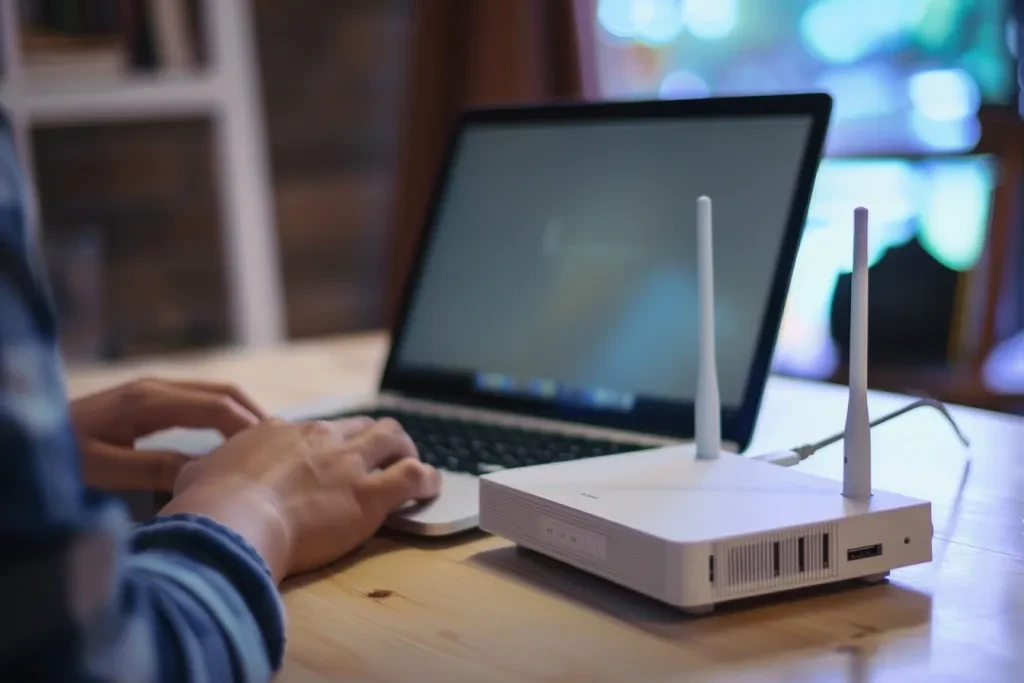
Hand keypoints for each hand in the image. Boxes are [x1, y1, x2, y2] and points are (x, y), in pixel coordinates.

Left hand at [71, 378, 266, 491]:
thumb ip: (152, 468)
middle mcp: (155, 388)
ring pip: (213, 394)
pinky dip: (223, 416)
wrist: (20, 435)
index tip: (273, 454)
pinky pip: (197, 402)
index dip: (248, 428)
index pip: (216, 406)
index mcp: (149, 401)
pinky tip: (231, 440)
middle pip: (222, 392)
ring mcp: (150, 391)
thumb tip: (205, 471)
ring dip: (242, 414)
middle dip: (255, 416)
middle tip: (283, 446)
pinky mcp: (145, 401)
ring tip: (266, 444)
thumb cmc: (57, 459)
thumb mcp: (101, 470)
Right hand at [162, 417, 440, 580]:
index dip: (328, 446)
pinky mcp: (370, 493)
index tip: (329, 462)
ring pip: (394, 437)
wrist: (231, 523)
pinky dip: (427, 480)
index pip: (317, 430)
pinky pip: (415, 475)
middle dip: (376, 441)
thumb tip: (196, 478)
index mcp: (280, 432)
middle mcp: (320, 439)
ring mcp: (347, 463)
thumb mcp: (194, 475)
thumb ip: (204, 472)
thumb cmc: (207, 506)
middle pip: (362, 425)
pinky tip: (428, 489)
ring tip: (412, 468)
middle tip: (382, 460)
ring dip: (406, 450)